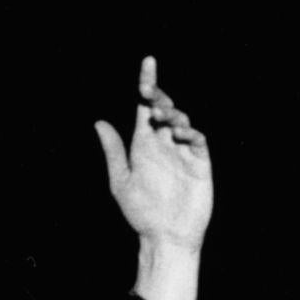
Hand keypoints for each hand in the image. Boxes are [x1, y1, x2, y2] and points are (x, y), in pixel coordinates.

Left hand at [95, 55, 213, 249]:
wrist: (165, 237)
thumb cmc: (142, 213)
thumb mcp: (121, 181)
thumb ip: (114, 151)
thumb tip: (99, 122)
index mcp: (144, 143)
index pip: (146, 107)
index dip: (147, 83)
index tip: (148, 62)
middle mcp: (164, 143)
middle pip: (164, 109)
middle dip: (159, 96)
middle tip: (149, 94)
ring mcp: (183, 153)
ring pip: (181, 121)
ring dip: (172, 114)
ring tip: (162, 116)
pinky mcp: (200, 164)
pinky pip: (197, 141)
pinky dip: (189, 133)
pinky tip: (179, 133)